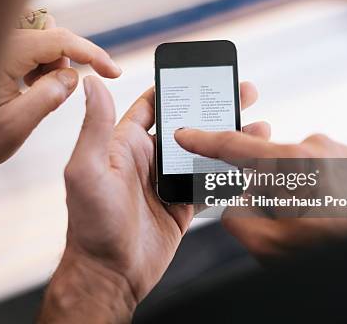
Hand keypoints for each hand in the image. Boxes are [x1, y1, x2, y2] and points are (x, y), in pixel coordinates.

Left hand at [0, 17, 120, 238]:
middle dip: (67, 62)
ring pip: (40, 40)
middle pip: (52, 35)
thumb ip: (50, 96)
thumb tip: (72, 76)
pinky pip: (26, 48)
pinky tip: (26, 90)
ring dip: (50, 65)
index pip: (61, 40)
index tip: (114, 72)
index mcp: (4, 53)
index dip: (92, 54)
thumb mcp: (16, 124)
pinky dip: (36, 66)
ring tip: (36, 97)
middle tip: (60, 94)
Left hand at [39, 78, 267, 322]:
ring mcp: (166, 181)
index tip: (200, 72)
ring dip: (229, 137)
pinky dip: (230, 171)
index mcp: (125, 144)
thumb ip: (94, 127)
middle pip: (186, 124)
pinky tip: (251, 162)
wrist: (109, 274)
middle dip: (213, 107)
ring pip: (203, 151)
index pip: (152, 105)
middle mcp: (148, 159)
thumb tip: (90, 83)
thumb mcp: (87, 169)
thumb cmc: (91, 224)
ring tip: (258, 126)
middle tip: (243, 92)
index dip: (173, 86)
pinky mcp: (181, 204)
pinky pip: (209, 181)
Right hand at [174, 131, 346, 263]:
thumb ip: (237, 219)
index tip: (185, 134)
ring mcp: (339, 149)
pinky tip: (331, 208)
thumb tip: (235, 202)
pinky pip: (320, 166)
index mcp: (291, 164)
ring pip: (295, 166)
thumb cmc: (337, 249)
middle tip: (286, 216)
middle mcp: (316, 147)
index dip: (203, 141)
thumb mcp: (272, 247)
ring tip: (318, 217)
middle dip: (267, 187)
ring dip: (295, 188)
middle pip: (267, 161)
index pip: (234, 145)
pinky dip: (317, 185)